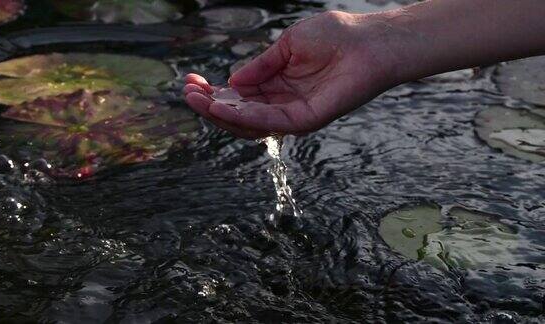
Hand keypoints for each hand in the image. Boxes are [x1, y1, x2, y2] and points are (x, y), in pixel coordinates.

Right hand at [184, 11, 403, 138]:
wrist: (370, 40)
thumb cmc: (336, 36)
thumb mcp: (288, 46)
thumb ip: (262, 66)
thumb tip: (233, 81)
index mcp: (278, 86)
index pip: (240, 96)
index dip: (214, 92)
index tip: (192, 83)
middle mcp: (284, 104)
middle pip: (241, 113)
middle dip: (212, 106)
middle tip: (188, 94)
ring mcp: (295, 114)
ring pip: (251, 123)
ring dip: (222, 114)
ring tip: (198, 101)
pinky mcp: (308, 119)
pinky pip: (272, 122)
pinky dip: (247, 116)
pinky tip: (224, 107)